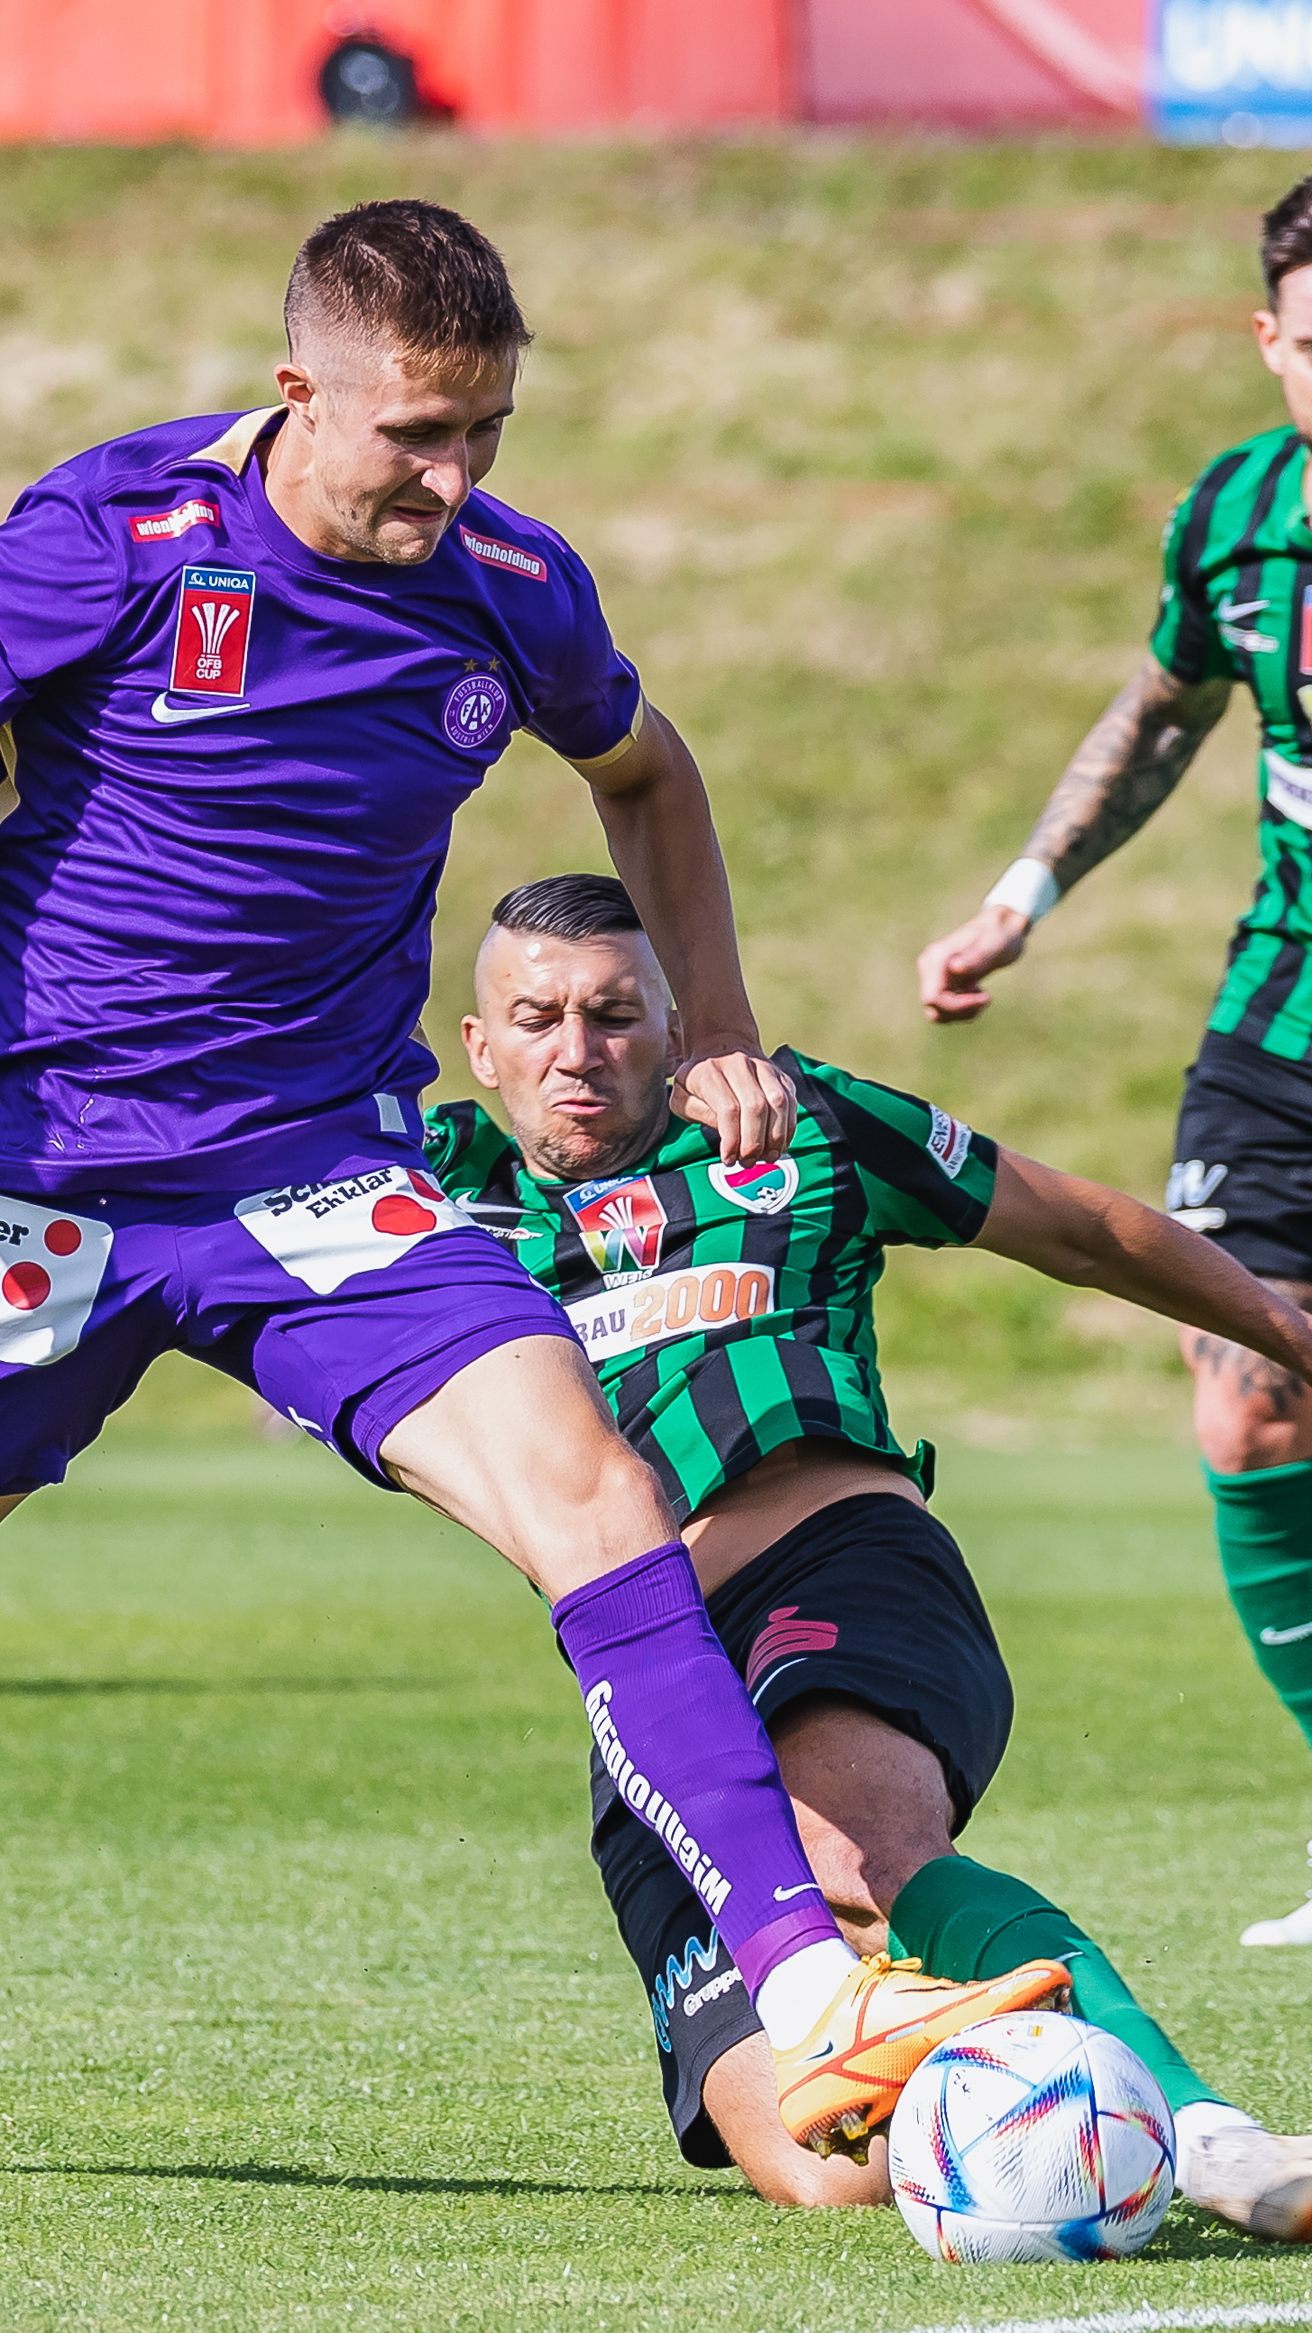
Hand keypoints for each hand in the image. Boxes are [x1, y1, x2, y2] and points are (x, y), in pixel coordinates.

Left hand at [672, 1045, 795, 1164]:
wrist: (721, 1043)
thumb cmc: (698, 1080)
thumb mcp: (682, 1097)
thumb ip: (697, 1113)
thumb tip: (727, 1134)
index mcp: (710, 1071)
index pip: (728, 1109)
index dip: (732, 1139)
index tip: (729, 1159)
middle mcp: (739, 1065)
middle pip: (756, 1107)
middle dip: (754, 1142)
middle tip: (748, 1162)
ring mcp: (764, 1067)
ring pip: (778, 1103)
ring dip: (775, 1136)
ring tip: (767, 1157)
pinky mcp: (781, 1075)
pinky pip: (791, 1102)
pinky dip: (788, 1127)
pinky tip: (779, 1144)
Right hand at [917, 904, 1030, 1023]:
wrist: (1003, 928)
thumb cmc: (1000, 935)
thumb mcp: (993, 945)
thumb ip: (975, 957)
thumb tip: (955, 968)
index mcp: (937, 957)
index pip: (932, 997)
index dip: (957, 1006)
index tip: (985, 997)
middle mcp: (930, 967)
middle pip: (932, 1007)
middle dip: (960, 1011)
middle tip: (986, 999)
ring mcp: (935, 975)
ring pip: (937, 1012)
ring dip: (961, 1013)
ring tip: (983, 998)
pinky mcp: (944, 982)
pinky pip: (945, 1008)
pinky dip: (963, 1010)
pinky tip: (979, 994)